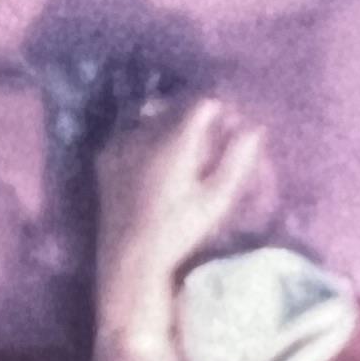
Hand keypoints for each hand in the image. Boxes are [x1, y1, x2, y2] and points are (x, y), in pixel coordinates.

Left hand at [95, 94, 270, 297]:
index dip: (220, 111)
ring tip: (179, 148)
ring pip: (150, 115)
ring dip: (168, 122)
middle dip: (195, 117)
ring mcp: (122, 144)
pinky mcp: (106, 157)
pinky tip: (151, 159)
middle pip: (177, 106)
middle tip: (207, 140)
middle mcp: (146, 135)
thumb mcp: (215, 200)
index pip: (203, 104)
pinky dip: (142, 136)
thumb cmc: (179, 231)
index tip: (229, 125)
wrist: (130, 256)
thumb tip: (253, 130)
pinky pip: (128, 132)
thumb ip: (235, 162)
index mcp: (176, 143)